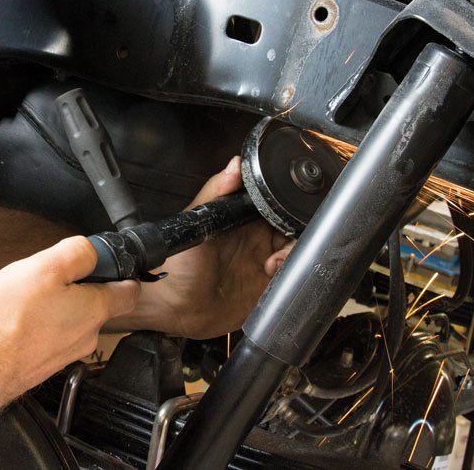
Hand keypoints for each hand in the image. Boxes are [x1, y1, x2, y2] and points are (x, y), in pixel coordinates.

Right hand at [0, 237, 139, 398]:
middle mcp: (84, 335)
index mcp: (94, 309)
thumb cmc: (9, 320)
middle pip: (86, 300)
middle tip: (36, 274)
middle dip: (62, 283)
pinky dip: (19, 319)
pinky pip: (36, 332)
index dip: (121, 273)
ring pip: (56, 314)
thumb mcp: (45, 267)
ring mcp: (62, 352)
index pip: (129, 291)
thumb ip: (76, 253)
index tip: (105, 264)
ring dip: (34, 299)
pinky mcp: (39, 363)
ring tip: (3, 291)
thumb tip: (91, 252)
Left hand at [110, 156, 292, 338]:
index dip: (287, 204)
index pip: (276, 202)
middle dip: (298, 230)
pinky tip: (274, 273)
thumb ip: (215, 191)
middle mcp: (258, 237)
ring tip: (275, 261)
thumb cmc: (178, 263)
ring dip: (294, 252)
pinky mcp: (269, 286)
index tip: (286, 210)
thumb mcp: (195, 221)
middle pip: (293, 225)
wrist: (175, 307)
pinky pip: (292, 276)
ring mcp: (265, 261)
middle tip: (283, 240)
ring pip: (296, 249)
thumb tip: (235, 164)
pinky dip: (292, 273)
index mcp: (243, 216)